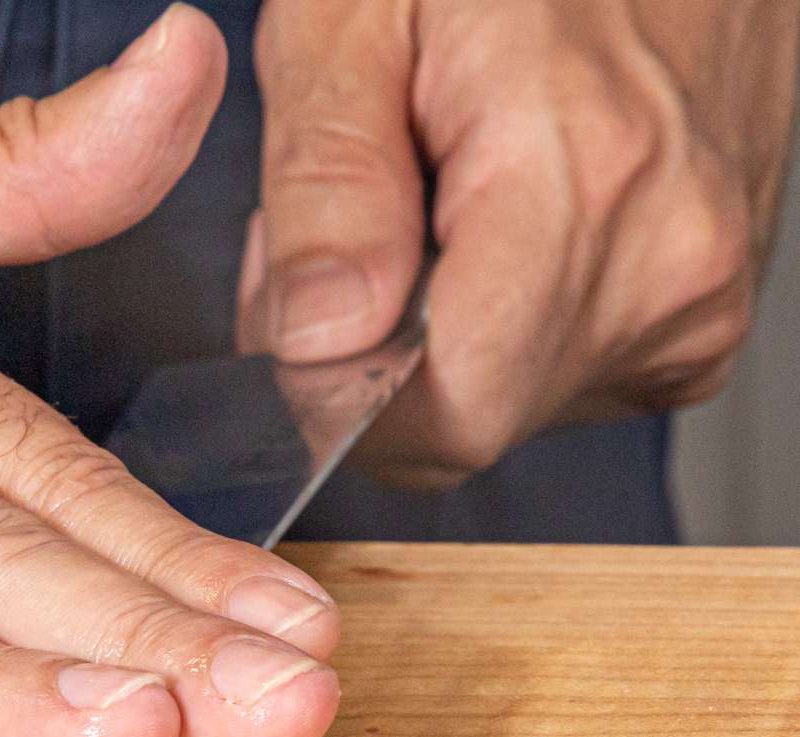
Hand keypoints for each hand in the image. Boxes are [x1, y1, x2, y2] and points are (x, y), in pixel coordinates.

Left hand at [244, 0, 798, 486]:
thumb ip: (327, 188)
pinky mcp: (707, 302)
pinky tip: (496, 232)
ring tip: (429, 205)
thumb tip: (322, 342)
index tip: (304, 320)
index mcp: (579, 188)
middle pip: (472, 420)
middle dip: (379, 356)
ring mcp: (702, 288)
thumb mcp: (350, 23)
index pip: (450, 423)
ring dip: (441, 337)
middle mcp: (665, 260)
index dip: (347, 399)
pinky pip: (569, 375)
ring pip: (513, 403)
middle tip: (355, 226)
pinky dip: (508, 326)